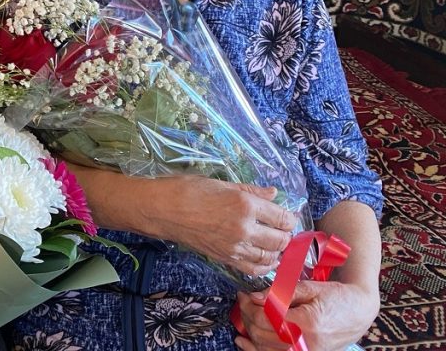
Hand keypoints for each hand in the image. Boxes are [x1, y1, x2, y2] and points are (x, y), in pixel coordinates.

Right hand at [153, 176, 296, 277]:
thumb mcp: (222, 184)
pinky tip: (265, 259)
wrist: (163, 210)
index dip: (290, 218)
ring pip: (270, 257)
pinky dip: (263, 266)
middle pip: (280, 240)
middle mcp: (245, 229)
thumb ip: (251, 191)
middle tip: (282, 229)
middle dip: (285, 235)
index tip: (287, 216)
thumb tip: (274, 194)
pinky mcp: (225, 258)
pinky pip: (253, 268)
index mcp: (245, 205)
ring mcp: (235, 247)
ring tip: (275, 243)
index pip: (282, 218)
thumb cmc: (188, 190)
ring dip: (277, 252)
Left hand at [233, 279, 378, 350]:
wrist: (359, 312)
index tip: (242, 295)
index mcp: (306, 323)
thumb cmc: (336, 297)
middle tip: (242, 302)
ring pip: (265, 348)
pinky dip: (257, 350)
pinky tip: (244, 342)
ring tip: (243, 317)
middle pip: (262, 334)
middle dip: (247, 316)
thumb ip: (280, 293)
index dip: (248, 306)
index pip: (265, 317)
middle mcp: (305, 344)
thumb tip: (254, 297)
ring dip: (249, 332)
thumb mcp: (309, 288)